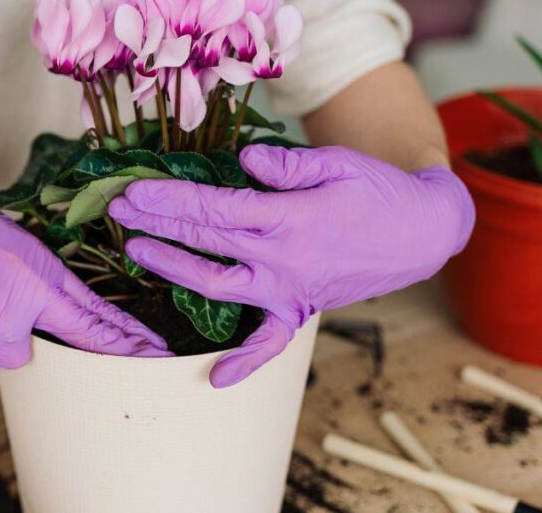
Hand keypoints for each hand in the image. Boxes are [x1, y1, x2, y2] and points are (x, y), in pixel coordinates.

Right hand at [0, 132, 168, 373]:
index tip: (156, 349)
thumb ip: (33, 280)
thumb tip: (47, 318)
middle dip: (109, 353)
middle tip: (142, 362)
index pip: (95, 307)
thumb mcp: (10, 246)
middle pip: (80, 336)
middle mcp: (28, 286)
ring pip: (14, 357)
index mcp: (42, 264)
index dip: (127, 333)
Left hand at [108, 144, 473, 386]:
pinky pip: (270, 343)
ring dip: (174, 270)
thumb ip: (288, 166)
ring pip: (219, 287)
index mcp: (291, 220)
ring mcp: (289, 290)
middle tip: (119, 208)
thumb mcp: (340, 163)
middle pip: (206, 242)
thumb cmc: (380, 191)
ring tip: (137, 252)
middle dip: (158, 223)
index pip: (216, 208)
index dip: (170, 199)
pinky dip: (244, 363)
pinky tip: (215, 379)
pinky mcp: (300, 309)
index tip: (134, 189)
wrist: (422, 232)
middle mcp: (283, 260)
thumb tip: (244, 161)